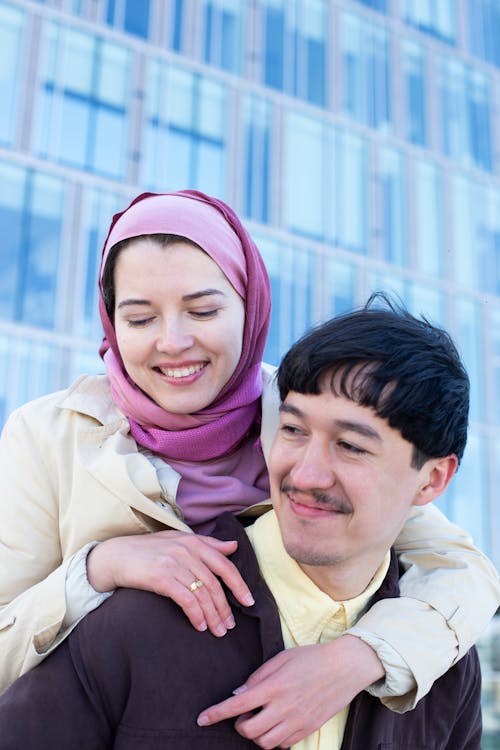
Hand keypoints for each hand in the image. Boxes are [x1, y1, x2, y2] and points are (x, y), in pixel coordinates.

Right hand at [86, 530, 253, 636]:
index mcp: (194, 542)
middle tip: (230, 627)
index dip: (239, 585)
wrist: (115, 556)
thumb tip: (234, 546)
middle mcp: (186, 551)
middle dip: (225, 608)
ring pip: (203, 594)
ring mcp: (174, 564)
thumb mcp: (178, 541)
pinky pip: (186, 600)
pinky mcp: (161, 578)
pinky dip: (196, 615)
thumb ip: (207, 544)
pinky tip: (200, 626)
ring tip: (218, 632)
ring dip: (213, 616)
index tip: (249, 602)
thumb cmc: (148, 550)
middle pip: (215, 584)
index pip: (225, 565)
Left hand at [197, 634, 384, 747]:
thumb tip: (238, 694)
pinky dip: (274, 739)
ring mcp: (297, 721)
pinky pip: (283, 745)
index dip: (216, 714)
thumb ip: (258, 676)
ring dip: (256, 735)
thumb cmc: (312, 658)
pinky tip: (276, 725)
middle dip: (240, 726)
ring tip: (259, 720)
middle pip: (249, 731)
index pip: (238, 705)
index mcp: (275, 686)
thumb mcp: (282, 658)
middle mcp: (284, 707)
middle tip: (243, 715)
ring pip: (265, 743)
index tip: (202, 719)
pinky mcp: (307, 730)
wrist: (345, 668)